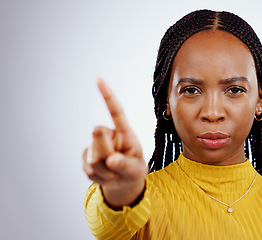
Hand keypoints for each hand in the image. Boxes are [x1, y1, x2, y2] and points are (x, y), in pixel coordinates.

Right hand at [83, 78, 147, 208]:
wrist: (123, 182)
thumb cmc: (134, 171)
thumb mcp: (136, 170)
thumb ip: (126, 165)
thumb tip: (111, 160)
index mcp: (124, 132)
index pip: (116, 112)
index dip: (107, 96)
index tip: (99, 79)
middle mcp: (108, 134)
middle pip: (99, 140)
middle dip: (108, 158)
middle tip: (118, 167)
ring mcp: (95, 144)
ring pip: (93, 159)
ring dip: (105, 172)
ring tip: (115, 173)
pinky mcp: (85, 156)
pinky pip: (88, 170)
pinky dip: (98, 178)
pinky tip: (106, 176)